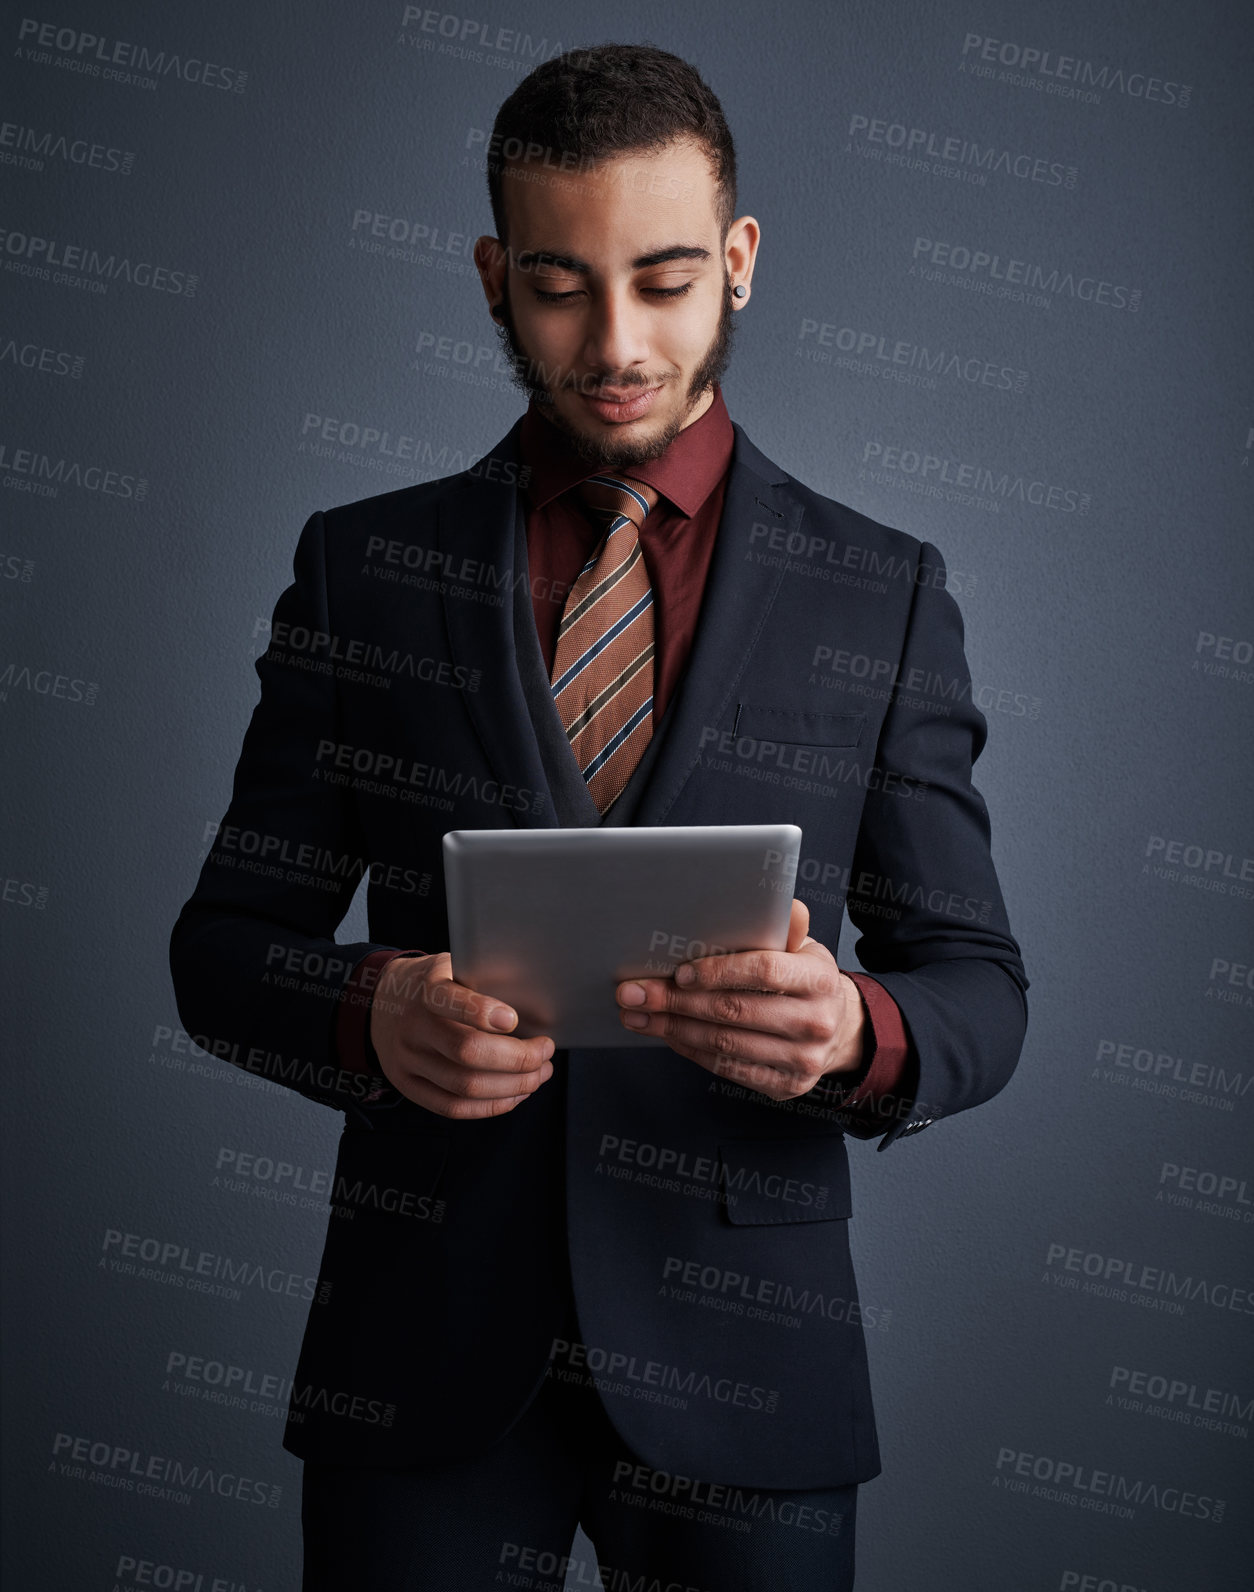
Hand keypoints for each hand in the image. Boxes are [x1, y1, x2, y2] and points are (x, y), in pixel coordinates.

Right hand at [369, 953, 555, 1118]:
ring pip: (465, 1087)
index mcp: (425, 990)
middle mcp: (413, 1027)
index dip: (481, 1011)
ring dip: (514, 1086)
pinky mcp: (408, 1085)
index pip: (449, 1000)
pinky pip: (452, 1108)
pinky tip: (515, 1094)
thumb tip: (538, 1009)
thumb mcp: (452, 965)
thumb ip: (484, 980)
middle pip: (467, 1052)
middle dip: (518, 1058)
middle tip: (545, 1051)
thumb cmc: (432, 982)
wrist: (382, 1001)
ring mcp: (407, 1061)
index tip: (514, 1019)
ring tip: (539, 1074)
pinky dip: (491, 1106)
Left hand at [614, 899, 866, 1100]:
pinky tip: (666, 1033)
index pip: (763, 972)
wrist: (838, 1030)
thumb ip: (785, 925)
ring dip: (672, 1027)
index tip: (679, 972)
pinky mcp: (784, 1086)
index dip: (718, 972)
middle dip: (676, 1001)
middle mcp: (815, 1022)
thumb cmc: (805, 980)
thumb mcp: (803, 947)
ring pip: (723, 1044)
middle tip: (634, 992)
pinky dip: (690, 1049)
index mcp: (819, 979)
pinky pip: (726, 1069)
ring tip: (638, 1013)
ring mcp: (801, 1060)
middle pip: (734, 1011)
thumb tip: (777, 900)